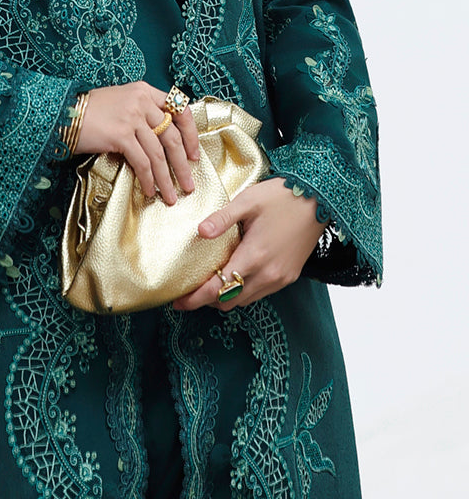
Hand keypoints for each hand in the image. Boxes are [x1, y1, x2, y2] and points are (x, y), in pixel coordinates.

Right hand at [75, 82, 199, 204]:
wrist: (63, 113)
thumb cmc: (90, 111)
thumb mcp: (121, 101)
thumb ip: (142, 113)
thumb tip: (161, 139)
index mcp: (144, 91)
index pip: (179, 109)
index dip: (191, 134)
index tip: (194, 153)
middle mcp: (141, 101)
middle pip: (172, 136)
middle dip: (183, 164)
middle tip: (188, 183)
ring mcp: (131, 117)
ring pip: (159, 153)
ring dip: (167, 178)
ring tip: (172, 195)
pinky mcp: (121, 134)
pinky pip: (142, 162)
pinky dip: (148, 179)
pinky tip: (150, 190)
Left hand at [173, 177, 324, 309]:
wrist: (319, 200)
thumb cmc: (282, 197)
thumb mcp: (248, 201)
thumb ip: (222, 219)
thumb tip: (200, 232)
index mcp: (254, 257)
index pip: (218, 289)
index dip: (195, 299)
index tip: (178, 302)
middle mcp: (268, 274)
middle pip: (229, 301)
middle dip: (207, 300)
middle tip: (191, 290)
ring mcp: (280, 278)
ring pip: (245, 301)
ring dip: (226, 296)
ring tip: (210, 282)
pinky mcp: (289, 276)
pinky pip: (260, 293)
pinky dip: (244, 291)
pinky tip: (236, 274)